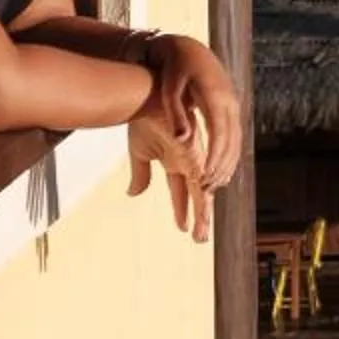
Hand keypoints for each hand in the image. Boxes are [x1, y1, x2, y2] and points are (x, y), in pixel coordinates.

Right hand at [126, 106, 208, 241]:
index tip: (183, 228)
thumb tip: (134, 195)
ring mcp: (193, 158)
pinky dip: (203, 193)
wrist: (146, 100)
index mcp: (175, 162)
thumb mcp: (139, 153)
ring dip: (202, 212)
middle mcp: (188, 162)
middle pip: (196, 195)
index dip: (181, 209)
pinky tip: (204, 208)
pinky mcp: (195, 152)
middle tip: (200, 238)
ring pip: (202, 191)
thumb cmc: (145, 119)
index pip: (180, 192)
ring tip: (201, 233)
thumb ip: (140, 175)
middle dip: (198, 216)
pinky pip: (202, 177)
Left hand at [147, 35, 246, 197]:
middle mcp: (229, 102)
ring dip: (227, 165)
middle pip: (231, 141)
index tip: (204, 179)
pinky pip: (233, 136)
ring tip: (214, 187)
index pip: (219, 133)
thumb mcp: (170, 88)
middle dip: (221, 168)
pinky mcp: (230, 108)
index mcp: (215, 97)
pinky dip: (228, 155)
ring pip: (236, 141)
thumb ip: (175, 114)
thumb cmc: (175, 68)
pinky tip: (219, 170)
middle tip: (206, 191)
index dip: (214, 158)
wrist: (189, 48)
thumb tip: (181, 140)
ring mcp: (233, 105)